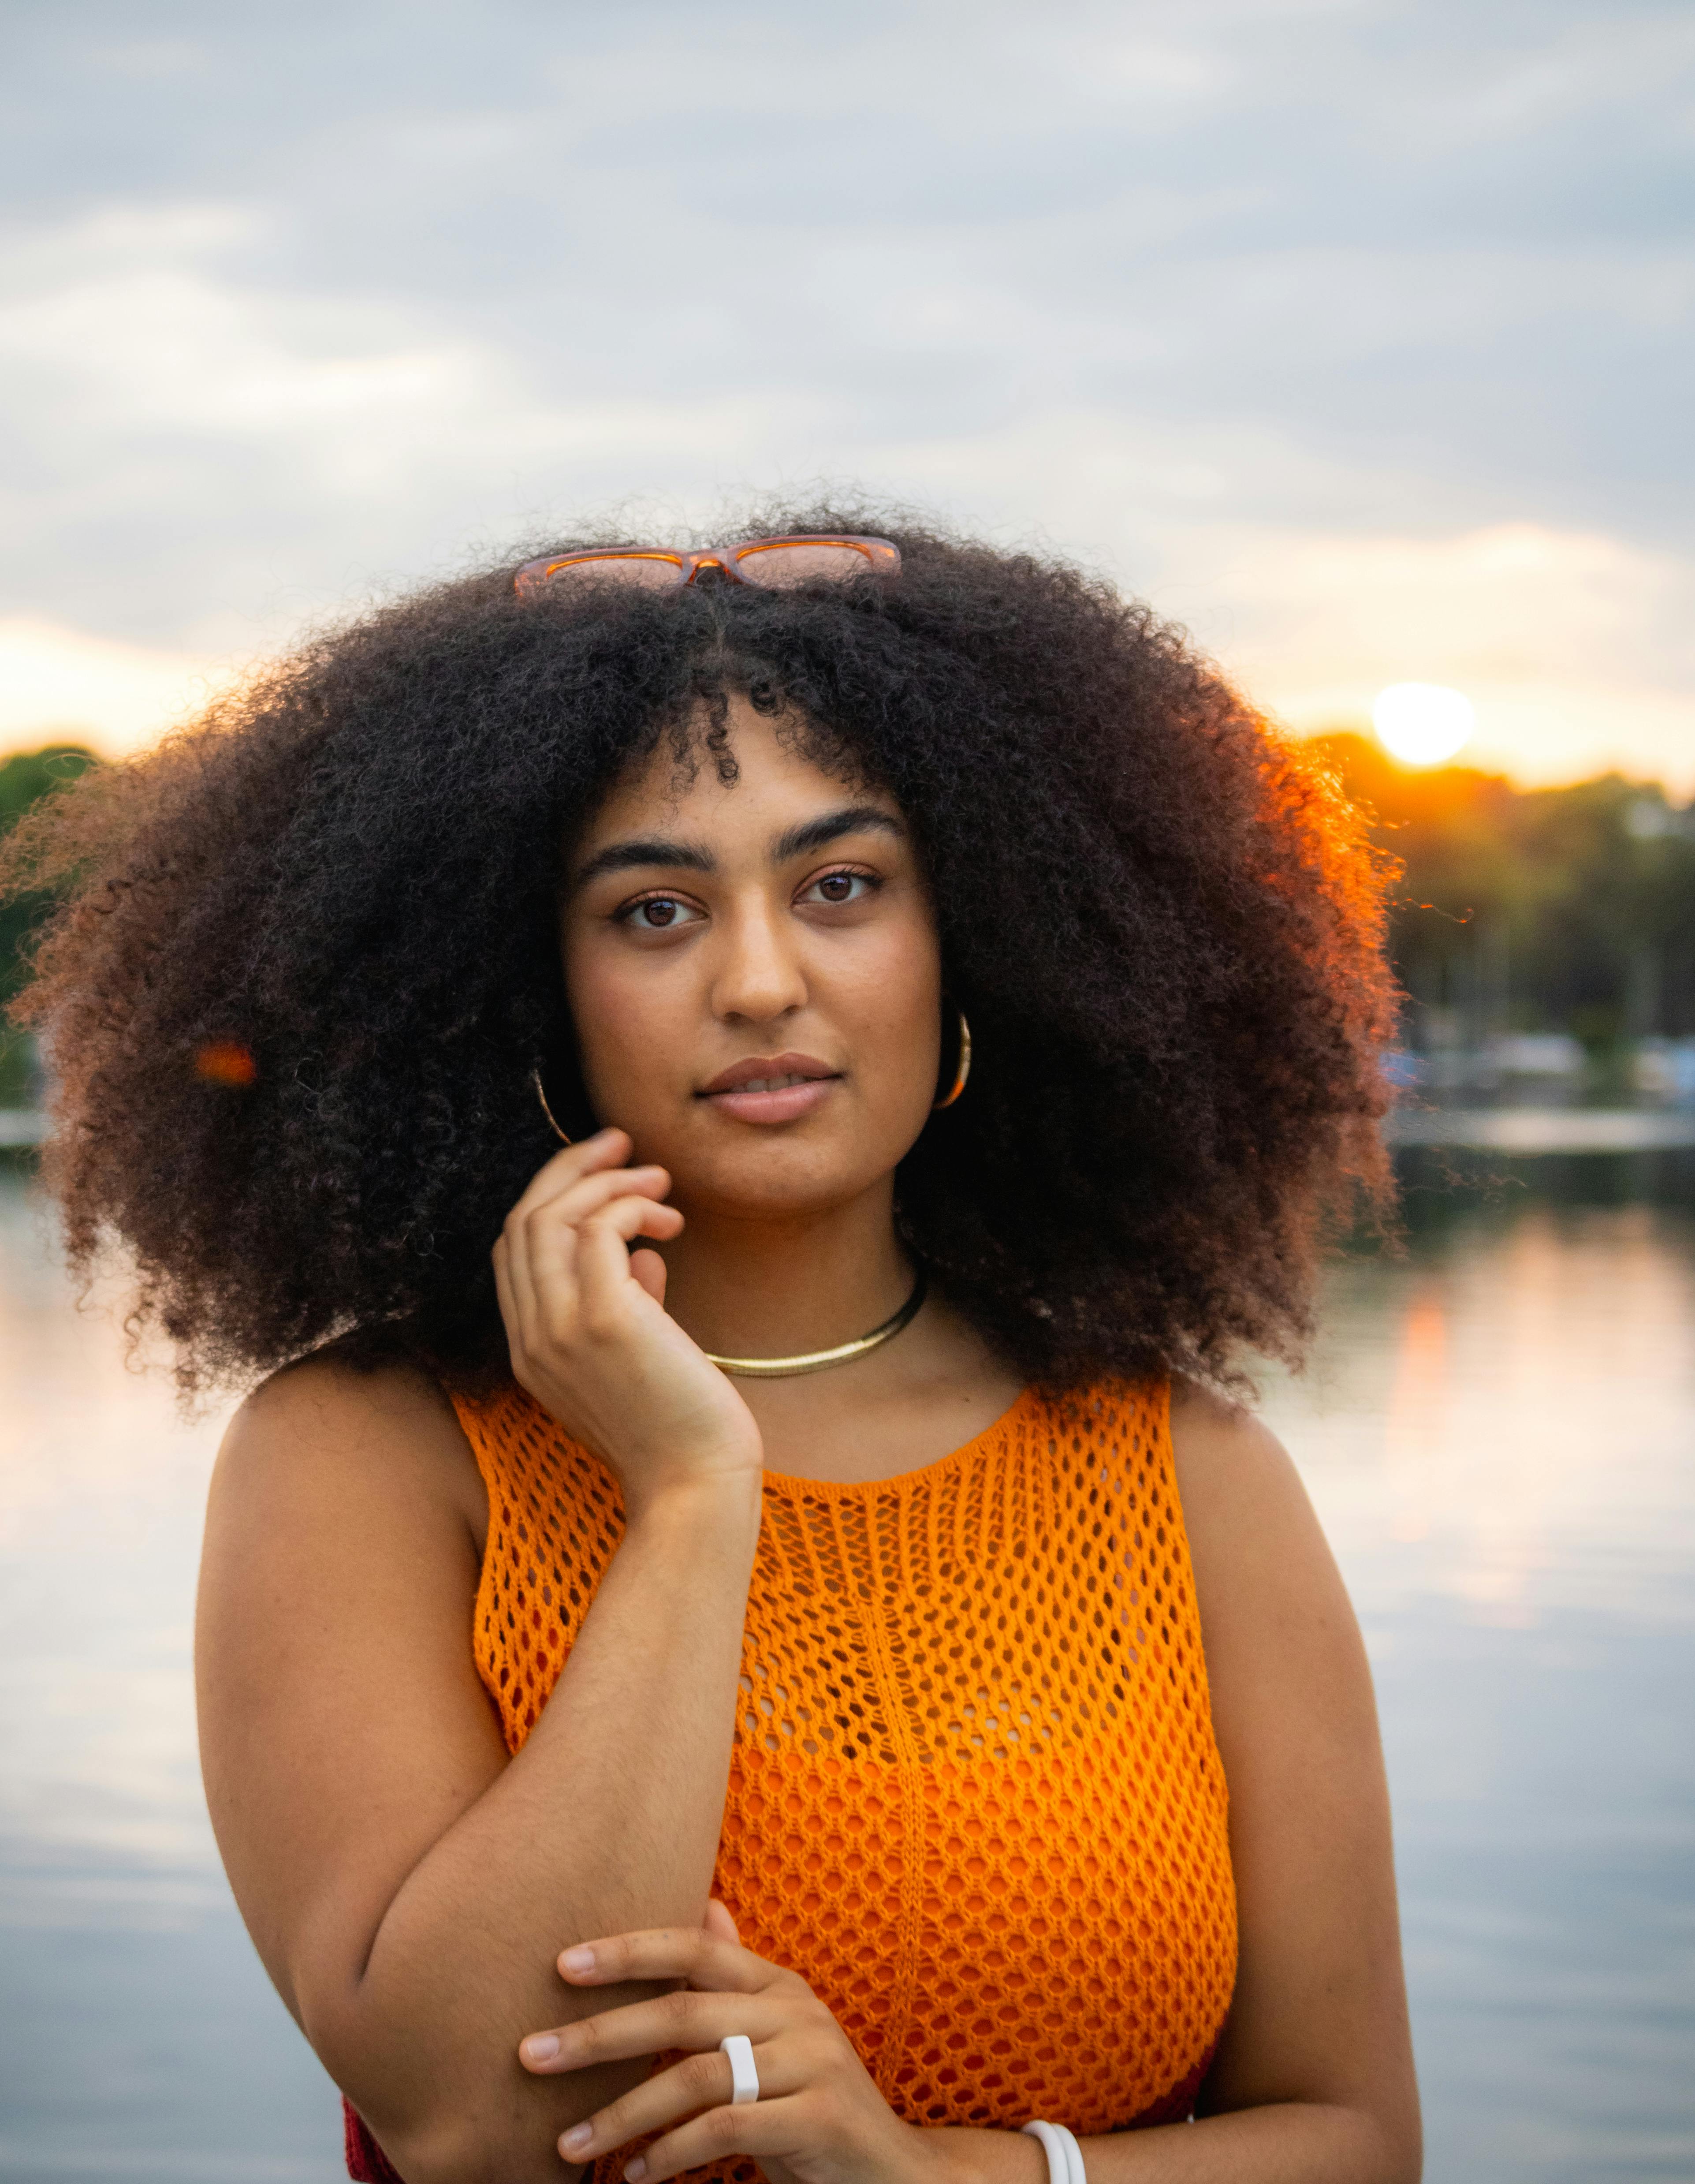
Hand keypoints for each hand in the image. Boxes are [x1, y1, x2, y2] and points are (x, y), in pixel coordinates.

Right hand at [492, 1130, 762, 1516]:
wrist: (697, 1484)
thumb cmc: (681, 1426)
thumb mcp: (640, 1359)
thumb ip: (632, 1304)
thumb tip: (648, 1255)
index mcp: (532, 1352)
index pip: (514, 1251)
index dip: (550, 1199)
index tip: (601, 1172)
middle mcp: (532, 1339)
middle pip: (522, 1221)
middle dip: (570, 1170)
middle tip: (622, 1144)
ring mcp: (559, 1330)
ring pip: (549, 1217)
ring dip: (606, 1182)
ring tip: (659, 1180)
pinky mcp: (602, 1320)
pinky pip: (595, 1230)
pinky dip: (629, 1207)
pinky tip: (668, 1220)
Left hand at [518, 1904, 933, 2183]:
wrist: (892, 2168)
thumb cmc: (810, 2100)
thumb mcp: (774, 2033)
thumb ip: (735, 1978)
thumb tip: (703, 1905)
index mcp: (777, 1983)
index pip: (694, 1947)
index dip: (627, 1951)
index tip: (560, 1965)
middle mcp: (795, 2010)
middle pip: (681, 2011)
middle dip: (599, 2033)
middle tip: (532, 2055)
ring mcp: (811, 2060)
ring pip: (695, 2077)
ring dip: (622, 2114)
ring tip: (568, 2144)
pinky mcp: (818, 2115)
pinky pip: (725, 2129)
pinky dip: (671, 2152)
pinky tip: (635, 2174)